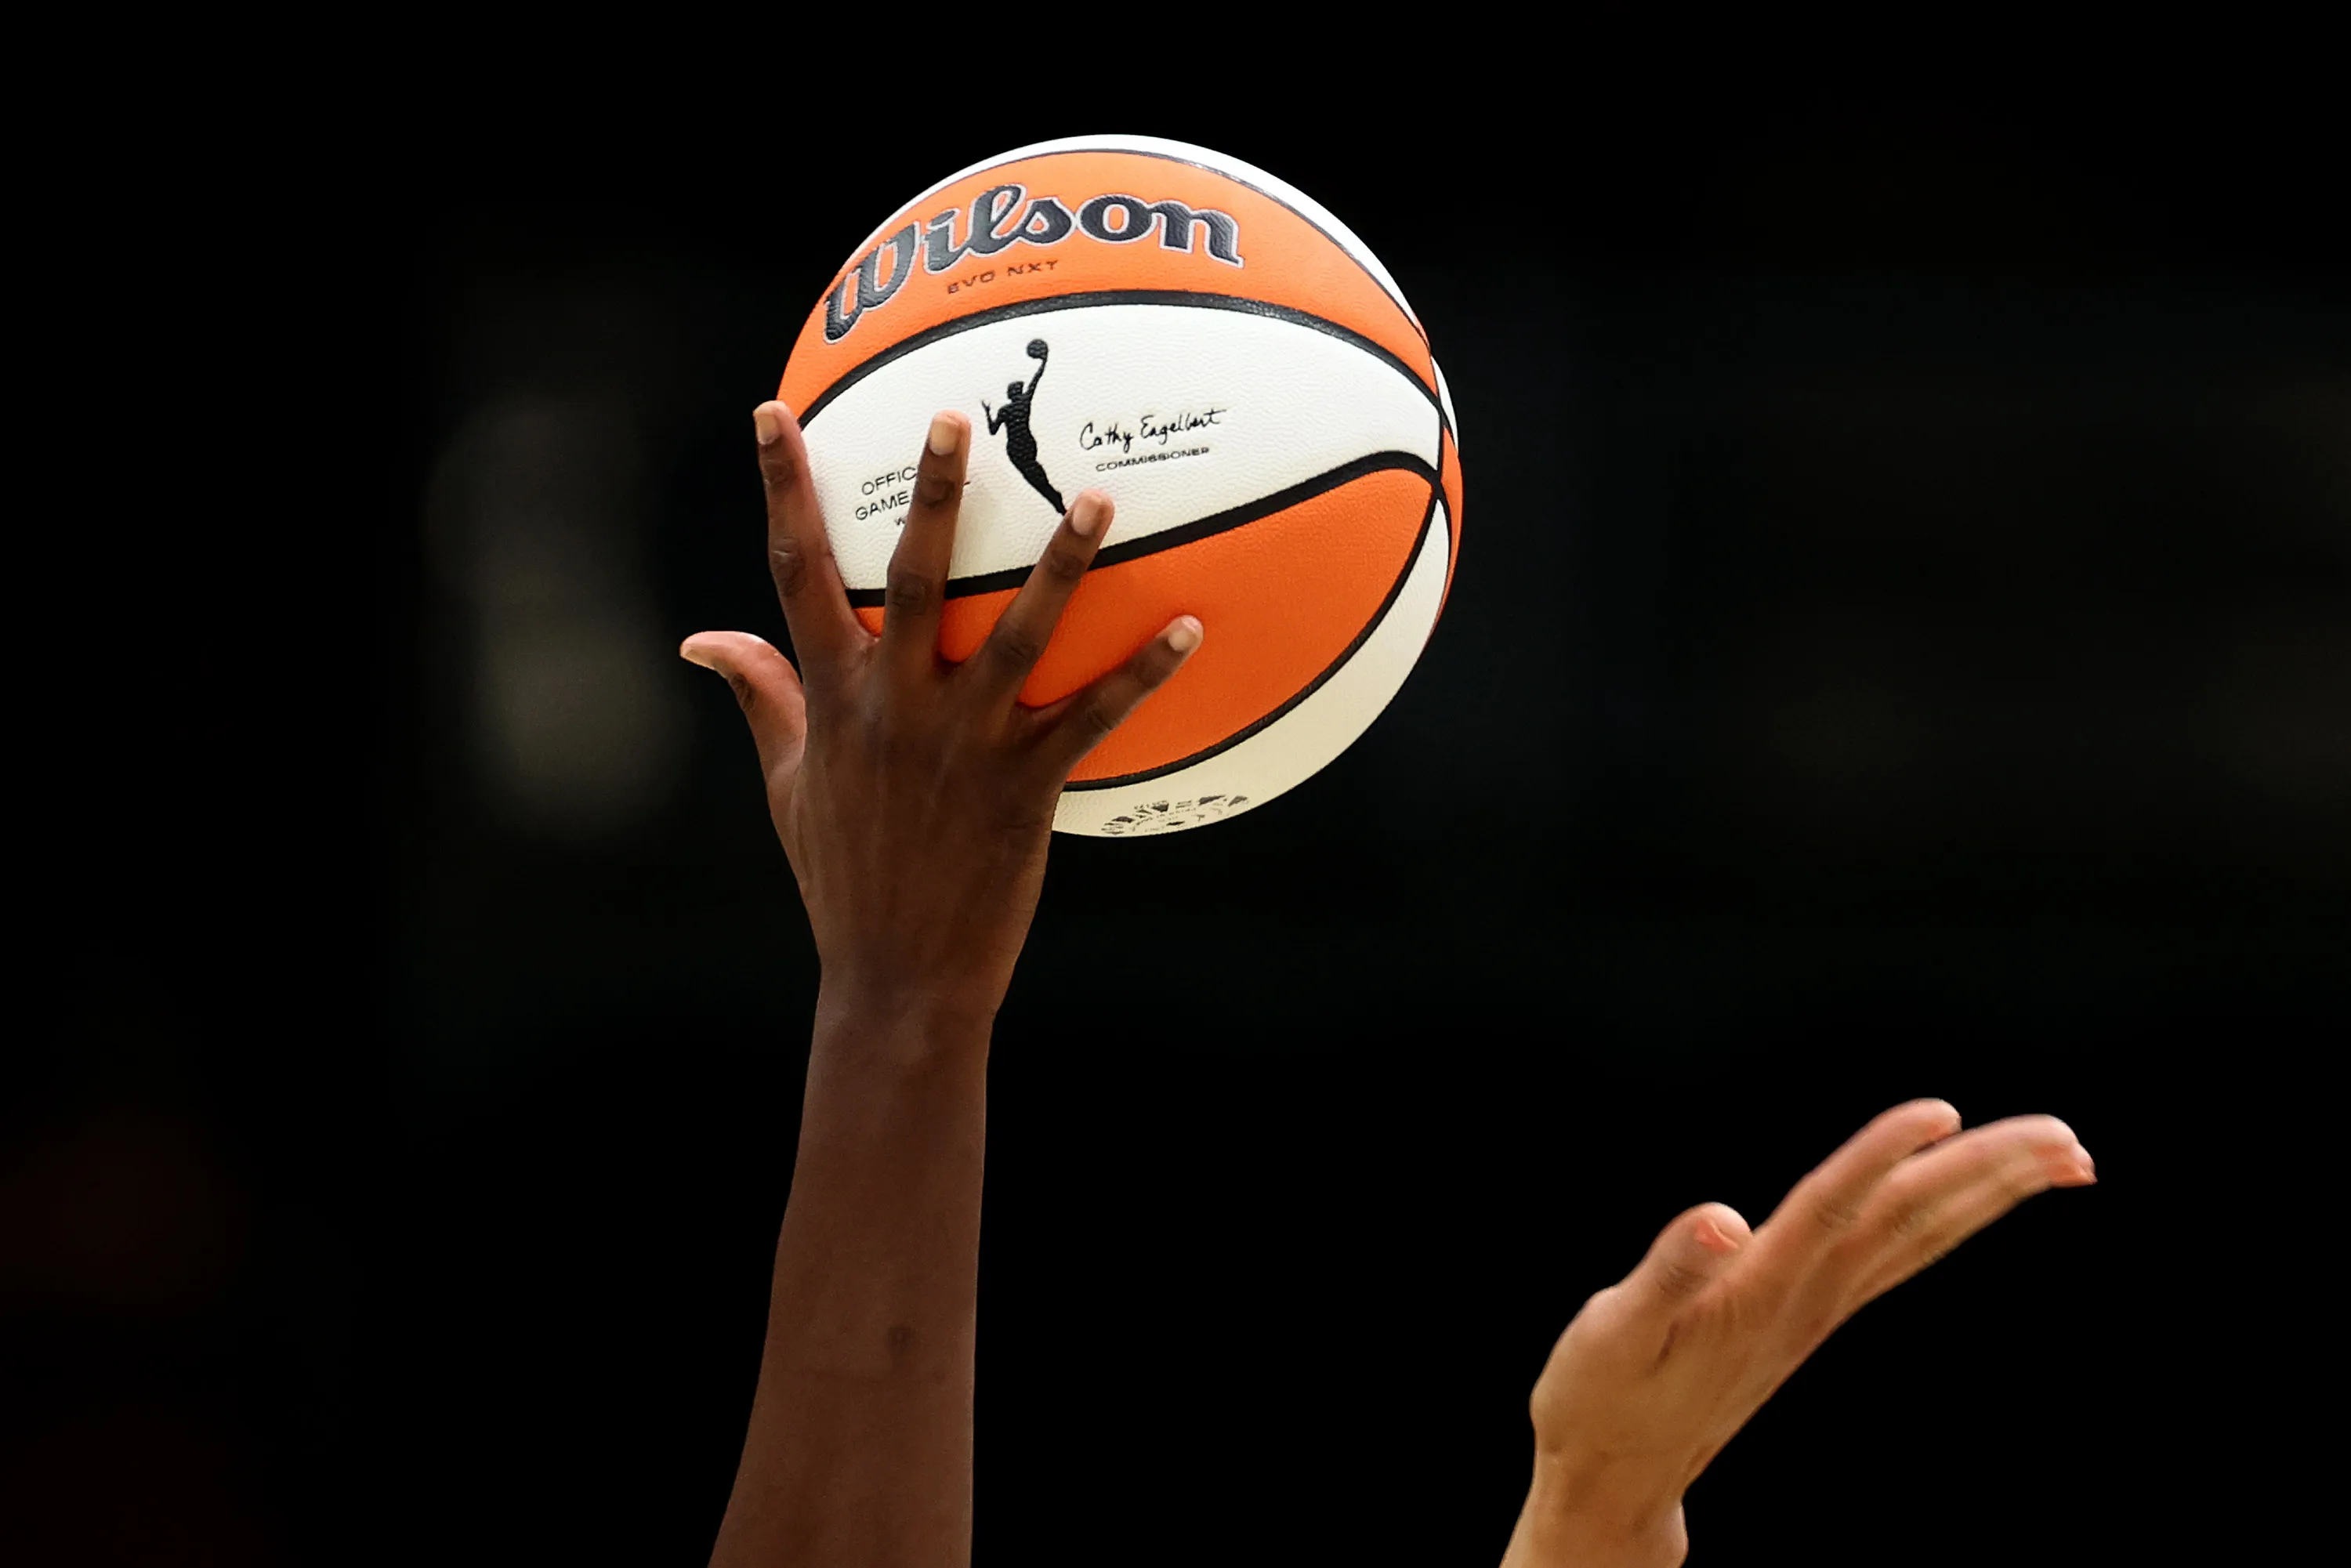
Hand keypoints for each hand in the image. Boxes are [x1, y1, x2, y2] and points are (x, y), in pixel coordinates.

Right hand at [681, 402, 1200, 1029]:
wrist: (897, 977)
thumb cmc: (843, 874)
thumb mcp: (788, 782)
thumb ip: (762, 696)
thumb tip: (702, 638)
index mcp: (835, 699)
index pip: (795, 574)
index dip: (782, 490)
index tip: (772, 414)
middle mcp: (896, 708)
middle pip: (915, 580)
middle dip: (932, 494)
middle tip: (956, 418)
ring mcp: (964, 744)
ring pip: (1020, 634)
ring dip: (1061, 564)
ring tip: (1098, 498)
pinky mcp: (1027, 785)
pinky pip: (1094, 715)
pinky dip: (1143, 671)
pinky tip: (1191, 627)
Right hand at [1501, 1100, 2096, 1567]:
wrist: (1619, 1473)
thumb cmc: (1603, 1397)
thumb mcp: (1616, 1332)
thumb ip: (1669, 1272)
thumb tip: (1722, 1217)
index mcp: (1758, 1290)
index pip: (1833, 1208)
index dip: (1881, 1156)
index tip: (1940, 1112)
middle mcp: (1806, 1298)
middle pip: (1910, 1221)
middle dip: (1989, 1175)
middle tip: (2068, 1138)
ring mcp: (1818, 1309)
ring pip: (1920, 1237)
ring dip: (1991, 1194)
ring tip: (2061, 1159)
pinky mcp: (1811, 1315)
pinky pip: (1899, 1253)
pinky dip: (1948, 1217)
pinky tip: (1969, 1197)